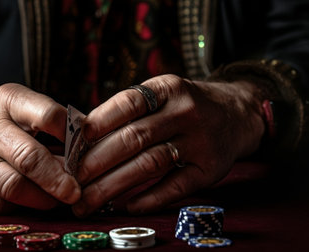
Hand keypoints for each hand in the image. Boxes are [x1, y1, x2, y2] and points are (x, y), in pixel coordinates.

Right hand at [0, 83, 79, 212]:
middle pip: (28, 157)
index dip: (72, 135)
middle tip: (76, 190)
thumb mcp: (20, 106)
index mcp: (7, 100)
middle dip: (58, 178)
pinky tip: (34, 201)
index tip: (86, 150)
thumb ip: (51, 121)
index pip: (47, 115)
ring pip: (12, 185)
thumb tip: (88, 146)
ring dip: (43, 197)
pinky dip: (22, 207)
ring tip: (59, 198)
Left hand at [72, 74, 264, 216]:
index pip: (128, 103)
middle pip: (133, 138)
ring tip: (88, 201)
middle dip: (97, 162)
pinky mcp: (210, 168)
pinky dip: (149, 198)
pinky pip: (175, 187)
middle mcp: (185, 112)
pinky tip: (127, 207)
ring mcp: (200, 141)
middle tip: (72, 181)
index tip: (74, 142)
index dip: (98, 122)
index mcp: (167, 89)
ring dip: (114, 186)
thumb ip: (128, 112)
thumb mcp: (162, 95)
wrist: (237, 113)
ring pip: (149, 164)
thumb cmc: (184, 106)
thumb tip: (81, 138)